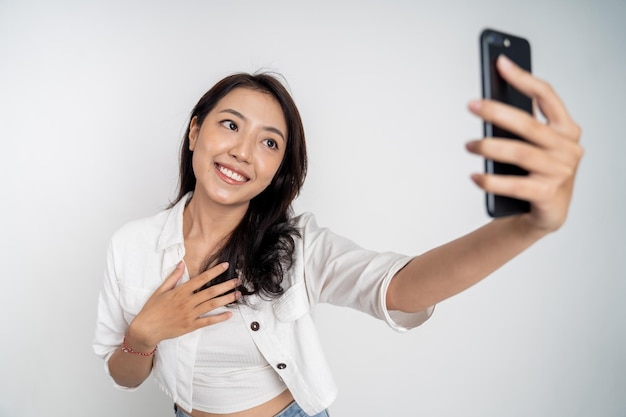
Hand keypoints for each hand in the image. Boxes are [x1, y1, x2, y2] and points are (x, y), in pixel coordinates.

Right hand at [125, 261, 240, 351]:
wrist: (146, 329)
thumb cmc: (152, 309)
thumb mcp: (160, 290)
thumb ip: (173, 277)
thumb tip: (182, 264)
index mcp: (181, 291)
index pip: (201, 278)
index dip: (215, 271)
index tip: (226, 265)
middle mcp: (187, 302)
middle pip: (211, 291)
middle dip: (226, 285)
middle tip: (238, 281)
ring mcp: (190, 314)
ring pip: (212, 305)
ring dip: (226, 299)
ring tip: (237, 294)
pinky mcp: (190, 326)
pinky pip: (208, 321)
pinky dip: (219, 318)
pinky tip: (230, 314)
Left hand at [466, 54, 582, 232]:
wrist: (546, 213)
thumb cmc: (536, 173)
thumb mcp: (533, 146)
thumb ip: (521, 126)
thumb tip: (489, 102)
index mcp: (566, 129)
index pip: (547, 95)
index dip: (523, 78)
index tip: (500, 62)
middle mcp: (568, 148)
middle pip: (529, 124)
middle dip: (497, 112)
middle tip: (472, 105)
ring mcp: (561, 172)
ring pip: (520, 153)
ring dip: (489, 148)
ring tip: (468, 145)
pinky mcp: (548, 195)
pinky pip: (515, 185)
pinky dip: (492, 181)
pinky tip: (475, 177)